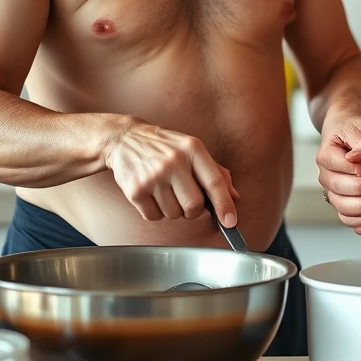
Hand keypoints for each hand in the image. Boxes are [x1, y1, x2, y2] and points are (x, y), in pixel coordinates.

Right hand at [104, 120, 239, 225]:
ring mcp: (153, 176)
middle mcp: (174, 161)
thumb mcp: (193, 149)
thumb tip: (234, 196)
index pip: (215, 182)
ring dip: (173, 209)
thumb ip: (216, 172)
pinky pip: (154, 217)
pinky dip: (156, 212)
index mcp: (193, 149)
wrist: (126, 139)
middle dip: (193, 210)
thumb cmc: (165, 146)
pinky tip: (152, 194)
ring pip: (174, 214)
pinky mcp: (136, 190)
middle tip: (186, 199)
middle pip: (194, 205)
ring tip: (166, 190)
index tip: (230, 222)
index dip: (225, 205)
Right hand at [317, 115, 360, 235]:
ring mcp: (348, 193)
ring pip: (342, 207)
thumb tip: (353, 155)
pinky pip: (352, 223)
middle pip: (335, 187)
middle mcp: (340, 172)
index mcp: (341, 149)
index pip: (330, 161)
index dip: (346, 168)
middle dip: (359, 189)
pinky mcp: (359, 210)